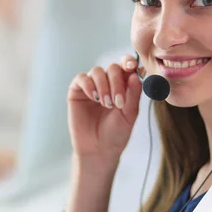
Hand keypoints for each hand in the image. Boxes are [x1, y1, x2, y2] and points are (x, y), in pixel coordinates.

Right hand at [67, 54, 141, 172]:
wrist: (99, 149)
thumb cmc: (117, 133)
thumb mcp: (130, 114)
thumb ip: (133, 94)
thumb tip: (135, 74)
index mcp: (123, 85)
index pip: (126, 66)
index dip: (129, 62)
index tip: (132, 66)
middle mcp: (107, 82)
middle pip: (113, 68)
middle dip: (117, 82)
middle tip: (118, 102)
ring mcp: (91, 85)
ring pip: (97, 71)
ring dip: (103, 86)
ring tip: (106, 104)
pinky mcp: (77, 91)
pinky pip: (81, 78)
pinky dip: (89, 85)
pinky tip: (94, 98)